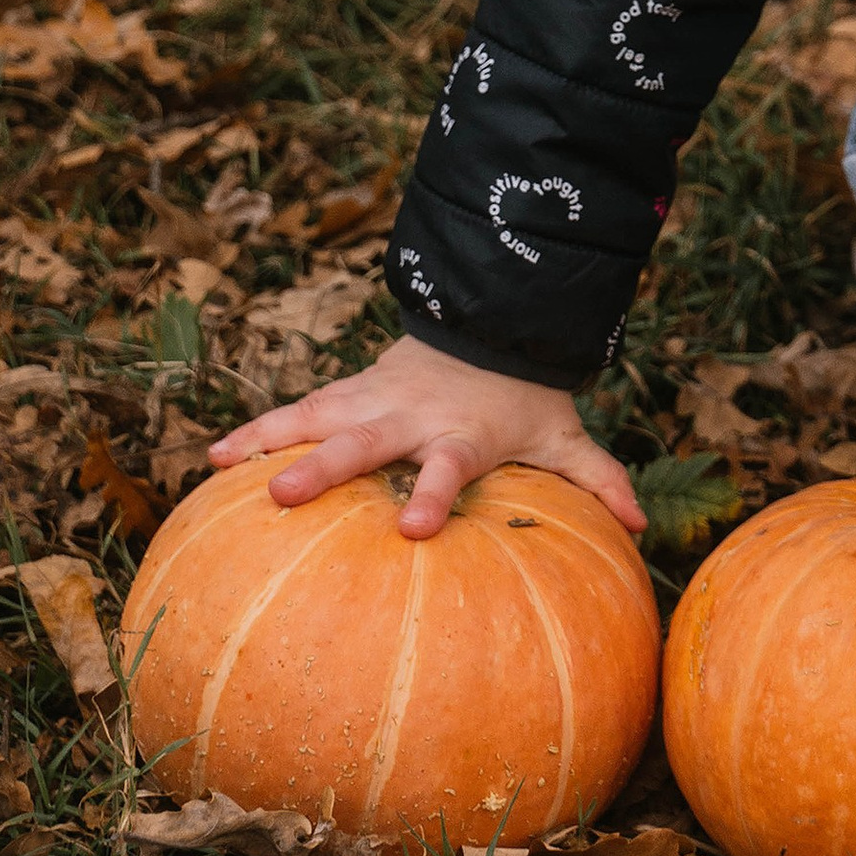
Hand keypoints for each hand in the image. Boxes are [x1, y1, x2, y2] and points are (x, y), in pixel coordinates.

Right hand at [208, 340, 645, 542]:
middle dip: (324, 468)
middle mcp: (408, 416)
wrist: (487, 325)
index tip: (413, 529)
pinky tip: (211, 463)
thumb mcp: (563, 433)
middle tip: (285, 496)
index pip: (445, 467)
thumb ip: (599, 480)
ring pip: (315, 419)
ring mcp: (371, 400)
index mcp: (461, 433)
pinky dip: (253, 434)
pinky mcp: (347, 393)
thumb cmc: (522, 397)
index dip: (431, 495)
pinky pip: (295, 414)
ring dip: (269, 442)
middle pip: (362, 443)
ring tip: (219, 468)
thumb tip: (643, 529)